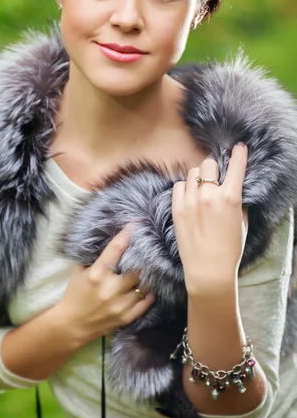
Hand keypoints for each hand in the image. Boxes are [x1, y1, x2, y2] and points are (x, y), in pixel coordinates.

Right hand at [58, 226, 154, 342]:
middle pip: (136, 269)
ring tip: (152, 268)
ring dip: (147, 277)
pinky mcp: (126, 317)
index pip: (116, 249)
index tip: (136, 224)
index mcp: (96, 274)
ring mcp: (119, 305)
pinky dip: (150, 293)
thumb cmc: (75, 294)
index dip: (127, 234)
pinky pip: (146, 303)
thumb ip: (96, 258)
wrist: (71, 324)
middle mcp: (110, 289)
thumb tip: (113, 243)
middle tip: (148, 250)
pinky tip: (150, 286)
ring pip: (144, 286)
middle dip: (142, 259)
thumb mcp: (80, 272)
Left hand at [171, 143, 248, 295]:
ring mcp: (190, 201)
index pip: (235, 167)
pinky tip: (189, 198)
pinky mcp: (177, 208)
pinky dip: (185, 188)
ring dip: (199, 178)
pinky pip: (179, 185)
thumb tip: (230, 187)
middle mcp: (209, 195)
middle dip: (213, 169)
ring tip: (202, 191)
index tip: (238, 147)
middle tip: (215, 179)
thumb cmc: (230, 249)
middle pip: (208, 164)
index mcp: (230, 198)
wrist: (208, 270)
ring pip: (193, 173)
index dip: (238, 154)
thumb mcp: (241, 221)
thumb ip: (235, 200)